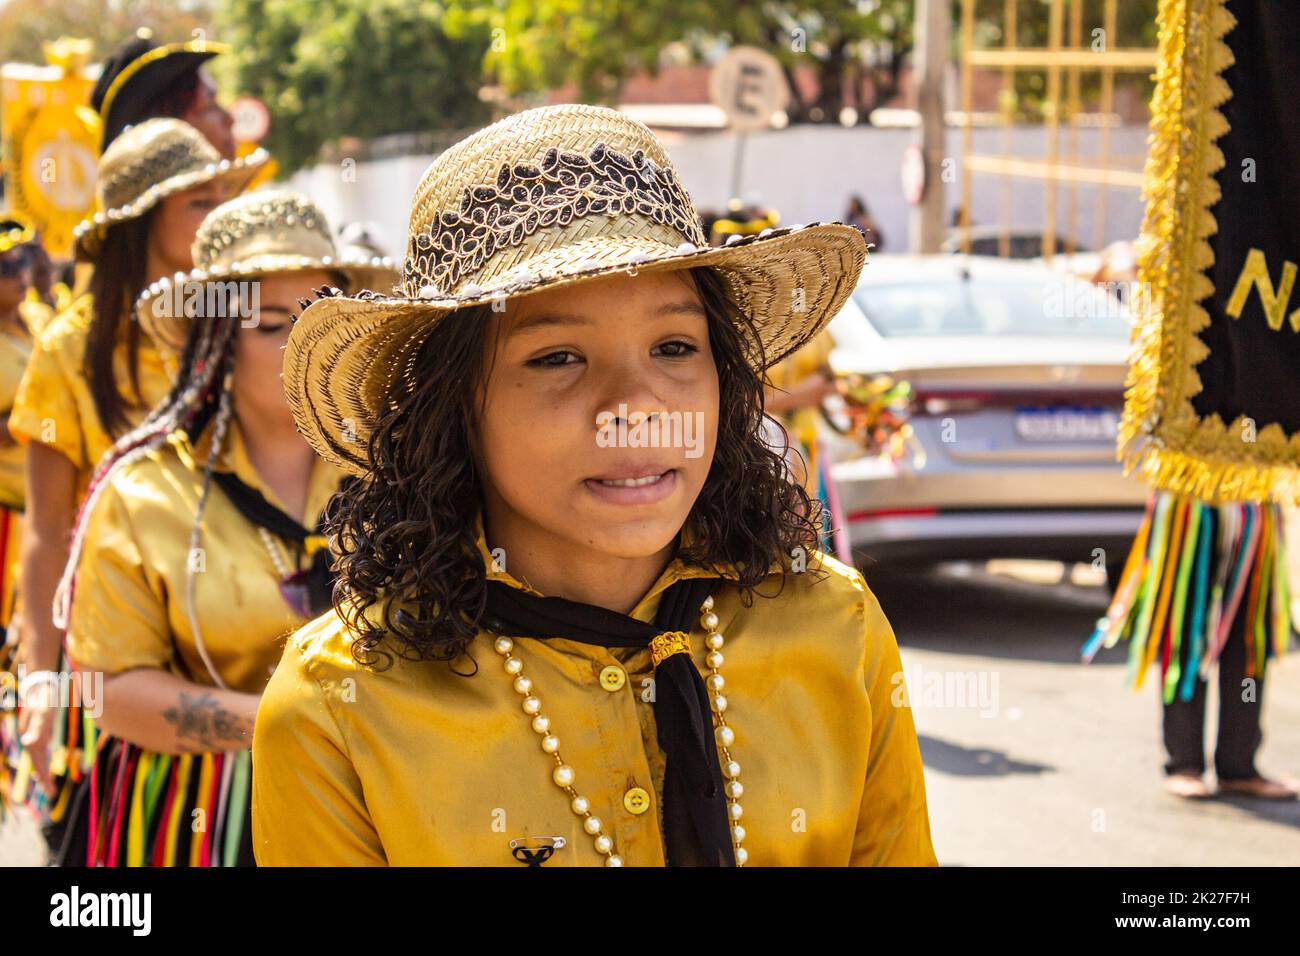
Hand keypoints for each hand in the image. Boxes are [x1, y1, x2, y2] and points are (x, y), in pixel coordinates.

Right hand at [18, 681, 59, 799]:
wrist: (42, 686)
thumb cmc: (44, 699)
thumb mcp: (43, 712)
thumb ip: (36, 728)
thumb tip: (28, 743)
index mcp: (33, 739)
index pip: (38, 763)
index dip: (44, 777)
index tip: (51, 792)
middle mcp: (32, 739)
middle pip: (37, 763)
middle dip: (44, 778)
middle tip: (52, 794)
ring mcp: (35, 735)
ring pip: (38, 757)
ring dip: (43, 770)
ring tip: (49, 785)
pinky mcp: (39, 731)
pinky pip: (40, 750)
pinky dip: (43, 759)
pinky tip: (46, 763)